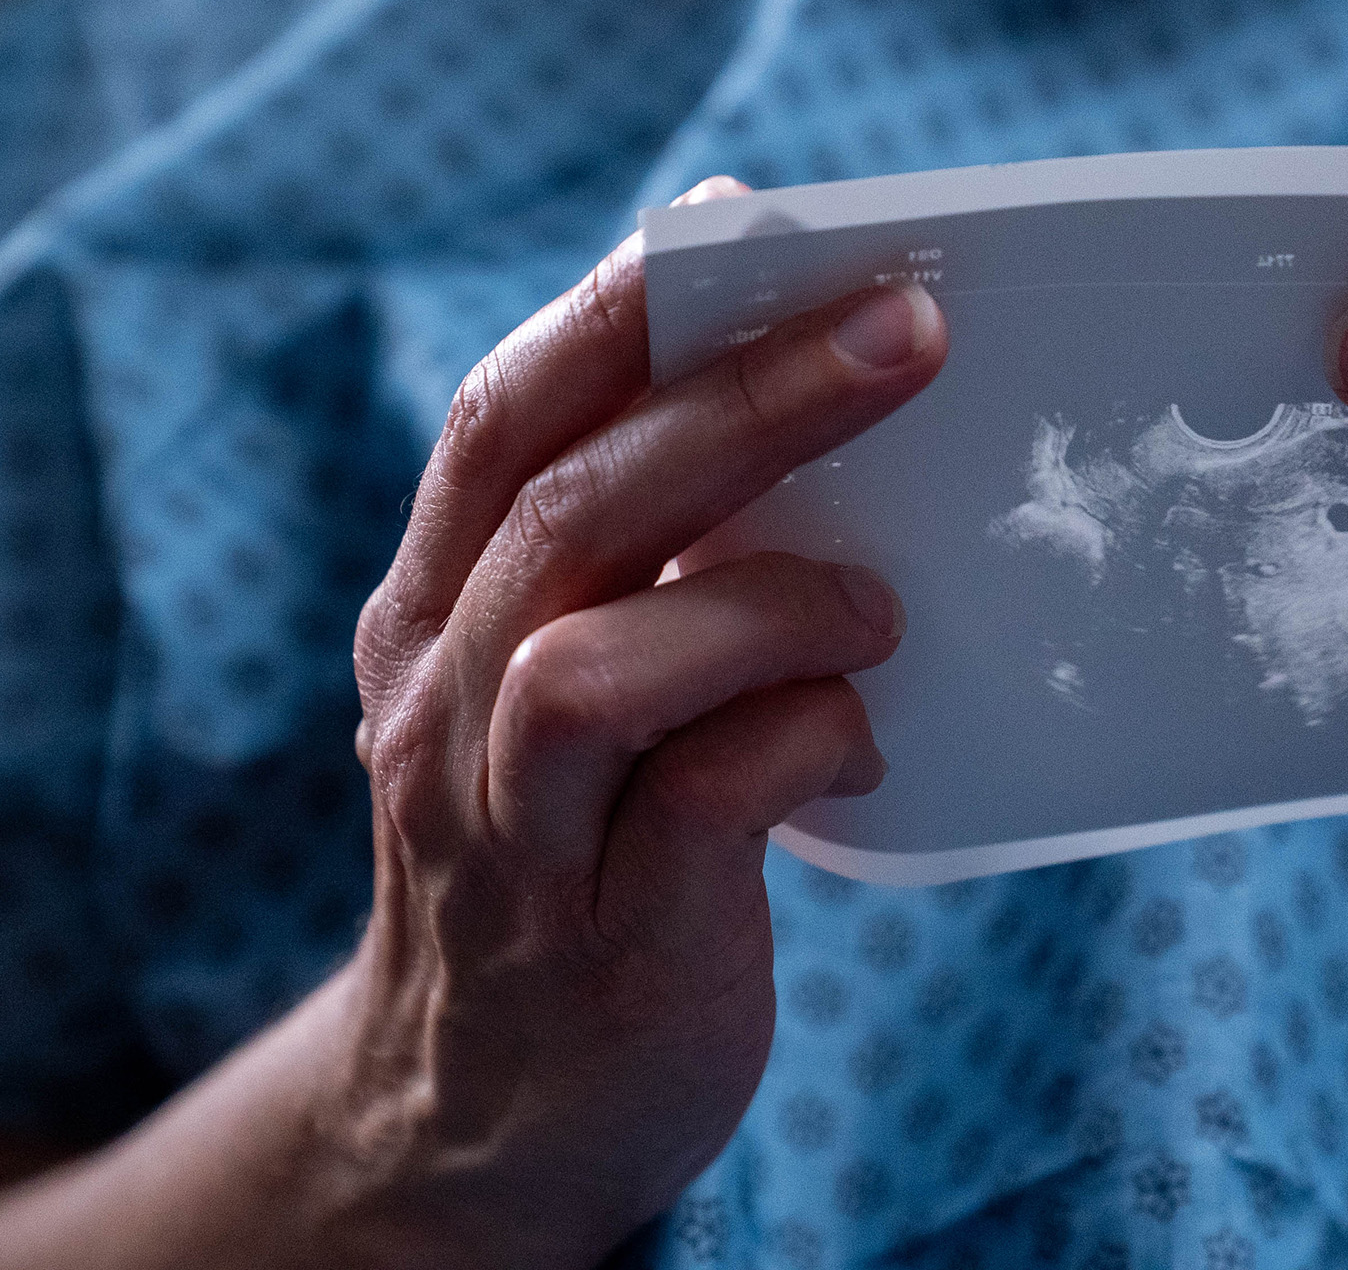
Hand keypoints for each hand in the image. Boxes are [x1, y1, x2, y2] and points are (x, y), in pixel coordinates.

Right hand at [325, 186, 946, 1264]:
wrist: (482, 1122)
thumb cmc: (570, 857)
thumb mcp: (553, 697)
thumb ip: (634, 571)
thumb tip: (809, 407)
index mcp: (438, 618)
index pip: (505, 424)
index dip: (620, 314)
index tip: (746, 225)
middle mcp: (447, 710)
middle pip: (573, 506)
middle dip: (748, 397)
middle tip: (908, 328)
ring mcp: (513, 837)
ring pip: (594, 662)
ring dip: (770, 599)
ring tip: (879, 607)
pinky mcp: (607, 945)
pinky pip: (701, 806)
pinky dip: (803, 738)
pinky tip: (859, 743)